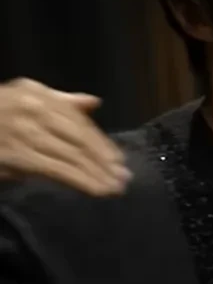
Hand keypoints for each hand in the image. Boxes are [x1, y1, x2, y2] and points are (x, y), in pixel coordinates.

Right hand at [0, 78, 129, 195]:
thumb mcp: (23, 98)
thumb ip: (60, 102)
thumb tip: (93, 103)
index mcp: (37, 93)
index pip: (78, 119)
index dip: (101, 142)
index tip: (118, 160)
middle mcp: (33, 109)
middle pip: (79, 138)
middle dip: (104, 160)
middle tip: (124, 178)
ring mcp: (24, 132)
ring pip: (71, 155)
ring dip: (97, 174)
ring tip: (114, 188)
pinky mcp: (17, 156)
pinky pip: (57, 169)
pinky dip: (81, 181)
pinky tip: (96, 190)